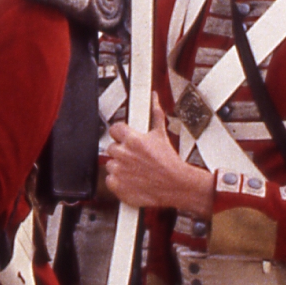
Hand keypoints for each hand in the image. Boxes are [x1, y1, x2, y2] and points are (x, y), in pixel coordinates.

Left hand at [105, 96, 213, 215]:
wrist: (176, 186)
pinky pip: (110, 179)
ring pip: (110, 163)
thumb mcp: (162, 135)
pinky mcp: (116, 184)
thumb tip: (153, 98)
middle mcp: (123, 153)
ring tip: (135, 169)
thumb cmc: (170, 163)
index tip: (124, 138)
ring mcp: (118, 169)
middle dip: (121, 151)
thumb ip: (155, 114)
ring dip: (120, 165)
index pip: (114, 129)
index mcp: (133, 140)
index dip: (120, 134)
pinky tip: (131, 179)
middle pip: (112, 147)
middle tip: (134, 156)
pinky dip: (118, 180)